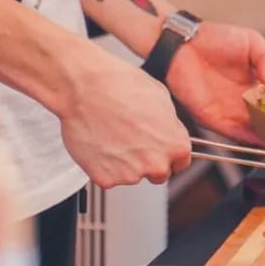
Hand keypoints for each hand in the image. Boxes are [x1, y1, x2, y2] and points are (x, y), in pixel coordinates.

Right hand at [59, 41, 191, 189]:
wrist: (84, 88)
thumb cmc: (119, 86)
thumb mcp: (161, 97)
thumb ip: (170, 124)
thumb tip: (169, 130)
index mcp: (176, 146)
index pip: (180, 163)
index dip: (168, 154)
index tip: (159, 148)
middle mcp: (157, 164)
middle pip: (158, 173)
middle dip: (148, 161)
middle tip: (131, 140)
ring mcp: (131, 175)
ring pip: (132, 175)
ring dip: (124, 162)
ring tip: (112, 135)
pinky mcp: (106, 179)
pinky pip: (108, 177)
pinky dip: (104, 165)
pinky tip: (100, 143)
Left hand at [166, 22, 264, 144]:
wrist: (183, 43)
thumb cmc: (215, 38)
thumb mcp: (251, 41)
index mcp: (256, 84)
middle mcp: (245, 101)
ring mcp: (230, 111)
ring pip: (253, 130)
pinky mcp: (213, 118)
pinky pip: (233, 132)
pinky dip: (247, 138)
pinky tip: (261, 140)